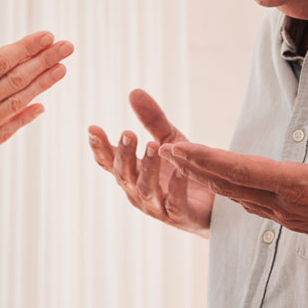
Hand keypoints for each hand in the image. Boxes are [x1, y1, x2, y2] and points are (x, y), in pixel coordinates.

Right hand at [0, 23, 73, 225]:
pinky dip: (25, 117)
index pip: (0, 62)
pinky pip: (8, 130)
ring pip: (17, 103)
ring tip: (63, 69)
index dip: (26, 47)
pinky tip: (40, 108)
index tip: (47, 35)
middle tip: (67, 46)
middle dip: (44, 60)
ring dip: (43, 85)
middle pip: (16, 79)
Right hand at [88, 90, 212, 237]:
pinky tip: (179, 170)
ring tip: (153, 145)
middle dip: (124, 153)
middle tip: (128, 133)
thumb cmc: (184, 171)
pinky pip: (175, 203)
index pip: (109, 161)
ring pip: (146, 189)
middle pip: (124, 174)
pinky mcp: (180, 216)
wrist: (215, 205)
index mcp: (132, 174)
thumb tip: (134, 91)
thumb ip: (152, 120)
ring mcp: (157, 206)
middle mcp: (138, 192)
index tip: (93, 128)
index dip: (99, 147)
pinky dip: (176, 187)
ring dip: (148, 167)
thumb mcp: (169, 141)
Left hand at [158, 70, 307, 253]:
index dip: (208, 160)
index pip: (244, 171)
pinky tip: (215, 177)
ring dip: (207, 178)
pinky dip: (227, 188)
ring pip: (237, 196)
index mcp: (304, 185)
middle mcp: (289, 205)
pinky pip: (250, 204)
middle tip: (164, 148)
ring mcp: (289, 217)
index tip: (180, 147)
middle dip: (196, 167)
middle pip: (230, 185)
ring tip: (180, 158)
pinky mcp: (292, 222)